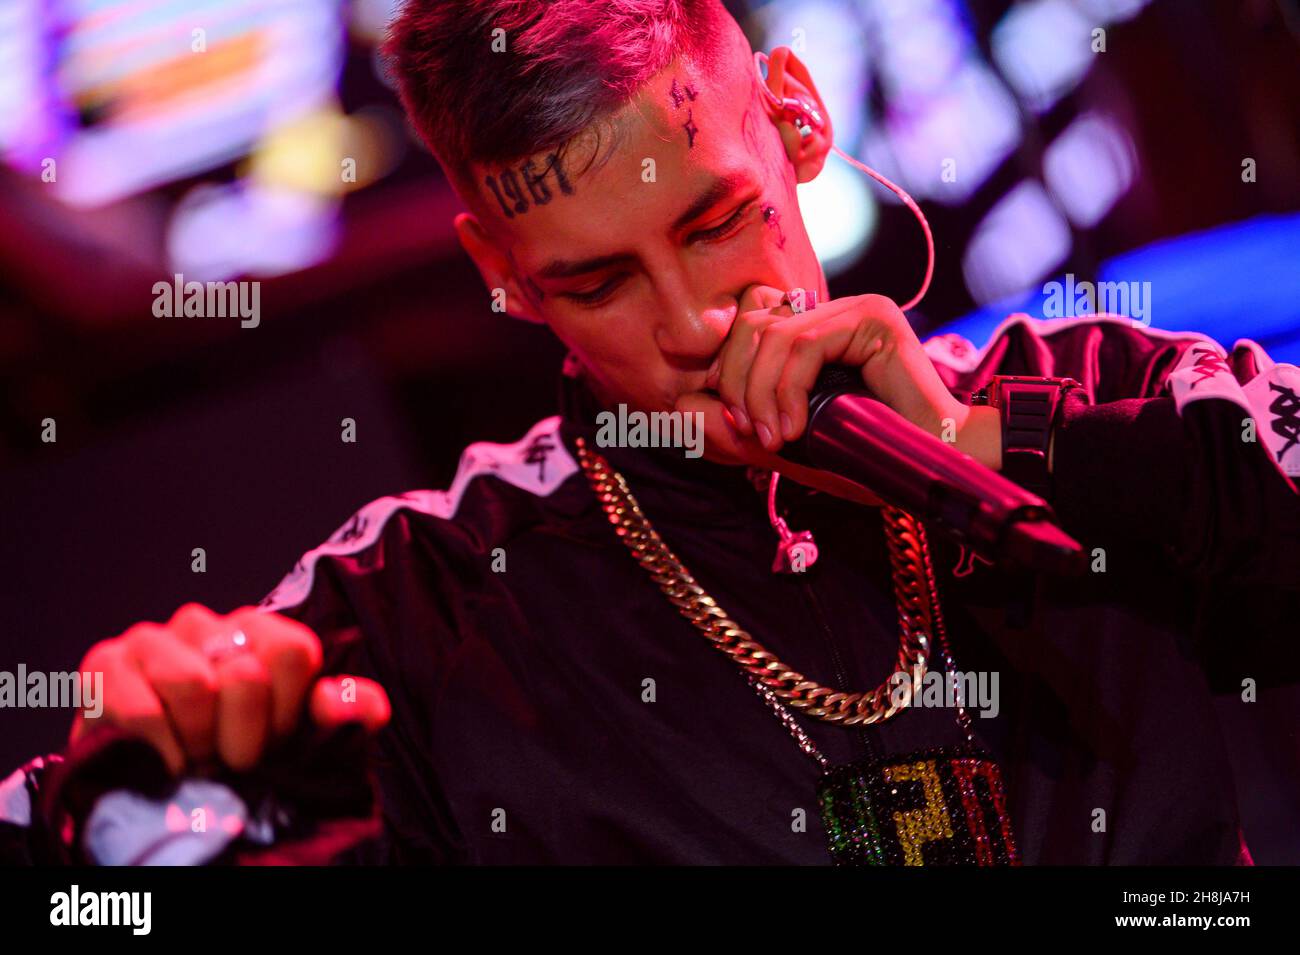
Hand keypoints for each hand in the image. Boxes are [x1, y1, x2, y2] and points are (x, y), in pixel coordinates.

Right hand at [70, 603, 390, 774]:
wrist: (164, 791)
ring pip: (193, 685)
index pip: (293, 650)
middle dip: (243, 738)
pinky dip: (160, 749)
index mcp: (260, 633)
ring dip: (199, 742)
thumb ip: (353, 712)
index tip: (280, 739)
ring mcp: (153, 640)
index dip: (289, 711)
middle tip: (231, 758)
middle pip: (245, 675)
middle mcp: (208, 625)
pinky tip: (164, 761)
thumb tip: (335, 697)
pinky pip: (140, 706)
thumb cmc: (246, 758)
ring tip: (197, 759)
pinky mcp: (105, 665)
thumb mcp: (316, 740)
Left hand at [676, 285, 1001, 484]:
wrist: (937, 467)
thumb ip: (735, 427)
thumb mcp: (786, 446)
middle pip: (748, 325)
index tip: (734, 429)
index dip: (723, 375)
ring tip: (776, 440)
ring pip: (770, 335)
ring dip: (758, 395)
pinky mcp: (872, 318)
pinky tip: (796, 430)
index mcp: (809, 333)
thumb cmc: (869, 459)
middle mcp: (830, 311)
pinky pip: (803, 344)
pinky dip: (786, 391)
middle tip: (753, 437)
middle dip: (734, 385)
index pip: (742, 331)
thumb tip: (678, 405)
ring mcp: (853, 308)